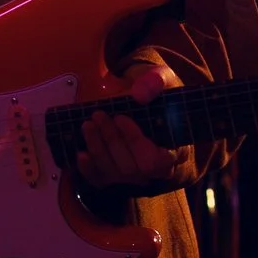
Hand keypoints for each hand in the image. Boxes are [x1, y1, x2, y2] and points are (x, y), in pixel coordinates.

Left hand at [75, 60, 192, 194]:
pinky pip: (102, 181)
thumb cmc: (155, 90)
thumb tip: (139, 94)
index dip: (135, 141)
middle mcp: (158, 168)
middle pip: (133, 168)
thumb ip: (155, 81)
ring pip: (116, 174)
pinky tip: (81, 153)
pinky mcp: (118, 175)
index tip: (120, 117)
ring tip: (88, 125)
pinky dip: (89, 169)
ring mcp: (137, 174)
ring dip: (98, 149)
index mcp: (175, 147)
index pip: (156, 159)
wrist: (141, 95)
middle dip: (112, 141)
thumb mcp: (161, 77)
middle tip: (98, 116)